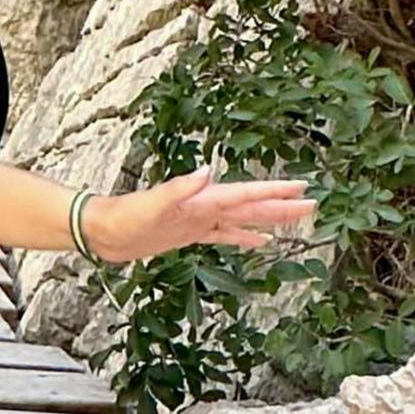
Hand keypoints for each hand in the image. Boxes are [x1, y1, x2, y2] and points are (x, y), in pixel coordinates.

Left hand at [86, 173, 315, 262]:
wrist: (101, 232)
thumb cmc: (122, 217)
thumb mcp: (151, 204)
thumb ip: (178, 189)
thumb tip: (206, 172)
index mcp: (200, 200)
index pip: (244, 194)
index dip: (273, 192)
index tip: (301, 188)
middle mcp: (203, 208)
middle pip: (250, 206)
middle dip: (281, 206)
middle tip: (313, 204)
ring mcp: (197, 221)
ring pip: (242, 220)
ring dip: (269, 219)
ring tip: (296, 218)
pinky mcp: (189, 235)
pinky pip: (224, 236)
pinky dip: (243, 237)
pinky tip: (261, 241)